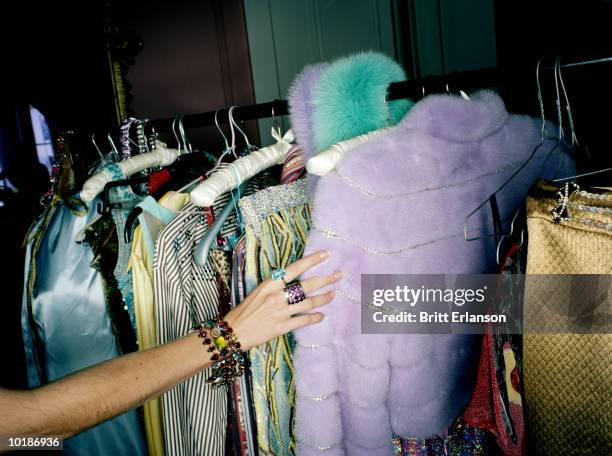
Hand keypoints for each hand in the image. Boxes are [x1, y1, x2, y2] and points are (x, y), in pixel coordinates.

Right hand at [224, 250, 340, 350]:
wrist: (232, 332)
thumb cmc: (243, 311)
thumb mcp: (257, 292)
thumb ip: (275, 286)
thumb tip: (292, 281)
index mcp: (269, 284)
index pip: (295, 268)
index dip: (312, 260)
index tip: (326, 254)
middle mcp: (276, 296)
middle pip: (307, 285)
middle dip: (326, 279)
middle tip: (339, 275)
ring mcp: (280, 312)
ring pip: (309, 303)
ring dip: (324, 298)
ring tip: (334, 294)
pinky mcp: (281, 327)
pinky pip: (303, 321)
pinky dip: (315, 317)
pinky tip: (322, 315)